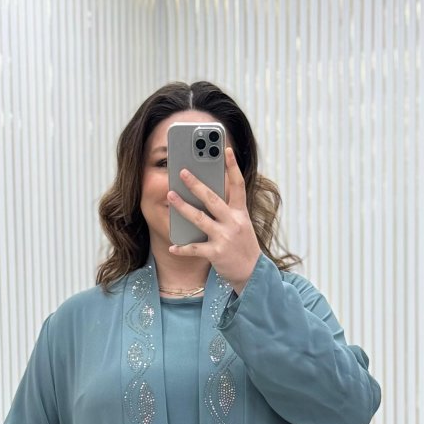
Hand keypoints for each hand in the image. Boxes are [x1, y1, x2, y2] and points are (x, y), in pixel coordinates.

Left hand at [167, 145, 260, 294]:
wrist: (253, 274)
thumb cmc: (243, 246)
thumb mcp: (242, 225)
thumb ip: (229, 210)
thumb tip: (209, 193)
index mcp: (240, 213)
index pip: (238, 185)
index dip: (232, 166)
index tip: (226, 149)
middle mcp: (233, 223)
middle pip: (213, 199)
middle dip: (196, 184)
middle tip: (182, 171)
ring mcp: (225, 238)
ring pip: (200, 219)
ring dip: (183, 207)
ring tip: (170, 195)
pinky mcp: (217, 254)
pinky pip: (195, 248)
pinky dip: (183, 248)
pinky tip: (173, 246)